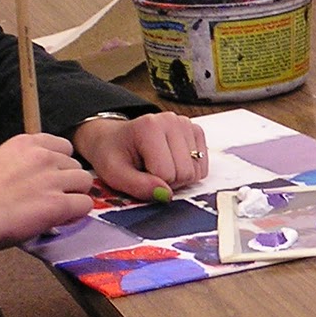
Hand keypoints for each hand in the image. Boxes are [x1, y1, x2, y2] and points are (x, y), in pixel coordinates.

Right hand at [0, 134, 94, 251]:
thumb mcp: (0, 164)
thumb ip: (26, 164)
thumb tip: (45, 176)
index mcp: (25, 143)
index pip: (63, 146)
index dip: (61, 165)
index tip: (52, 177)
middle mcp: (41, 156)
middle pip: (75, 165)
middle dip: (67, 182)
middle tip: (51, 197)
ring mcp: (51, 179)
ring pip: (84, 182)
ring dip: (74, 196)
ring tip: (55, 208)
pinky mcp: (58, 203)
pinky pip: (86, 204)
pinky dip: (76, 214)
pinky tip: (60, 219)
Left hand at [73, 111, 208, 200]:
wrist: (114, 137)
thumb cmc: (113, 154)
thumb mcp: (114, 174)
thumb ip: (138, 186)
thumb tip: (166, 194)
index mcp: (150, 127)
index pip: (166, 173)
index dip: (152, 183)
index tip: (138, 175)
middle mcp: (173, 121)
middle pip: (185, 173)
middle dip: (168, 182)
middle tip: (149, 173)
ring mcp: (187, 125)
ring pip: (196, 172)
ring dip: (178, 178)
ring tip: (159, 167)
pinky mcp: (196, 132)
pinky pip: (202, 167)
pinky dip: (188, 171)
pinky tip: (172, 163)